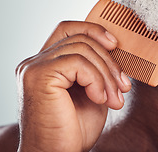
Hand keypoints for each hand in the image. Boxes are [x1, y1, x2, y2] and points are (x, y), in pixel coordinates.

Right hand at [16, 21, 131, 151]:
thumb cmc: (74, 128)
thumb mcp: (92, 90)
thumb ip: (96, 68)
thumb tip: (116, 47)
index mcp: (46, 63)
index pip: (68, 29)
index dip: (93, 29)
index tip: (115, 44)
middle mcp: (35, 62)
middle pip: (80, 39)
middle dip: (109, 61)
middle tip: (123, 87)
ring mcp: (34, 68)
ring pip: (82, 48)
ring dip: (106, 74)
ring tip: (114, 99)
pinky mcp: (38, 76)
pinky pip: (78, 63)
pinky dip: (96, 80)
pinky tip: (98, 99)